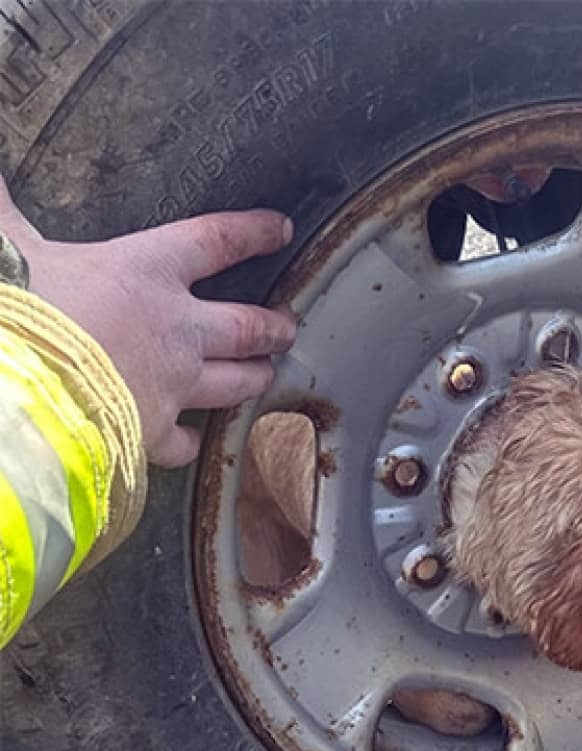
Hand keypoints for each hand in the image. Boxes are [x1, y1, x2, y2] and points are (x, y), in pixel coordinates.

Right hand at [0, 177, 296, 466]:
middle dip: (274, 325)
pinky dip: (193, 440)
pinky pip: (187, 441)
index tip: (281, 229)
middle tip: (288, 324)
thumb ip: (6, 212)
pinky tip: (194, 438)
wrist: (10, 388)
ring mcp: (171, 385)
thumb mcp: (8, 246)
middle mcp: (175, 330)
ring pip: (235, 382)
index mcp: (146, 271)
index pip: (217, 241)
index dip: (254, 233)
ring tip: (267, 371)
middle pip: (247, 326)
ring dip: (255, 376)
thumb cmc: (14, 310)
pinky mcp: (153, 433)